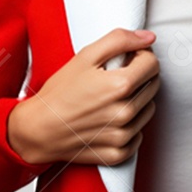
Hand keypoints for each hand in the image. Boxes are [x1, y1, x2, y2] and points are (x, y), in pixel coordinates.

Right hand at [7, 28, 161, 166]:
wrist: (38, 130)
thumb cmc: (59, 93)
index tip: (127, 59)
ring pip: (148, 108)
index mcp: (120, 86)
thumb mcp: (85, 56)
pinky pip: (138, 134)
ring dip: (137, 100)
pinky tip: (110, 119)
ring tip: (111, 98)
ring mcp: (123, 136)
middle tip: (115, 77)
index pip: (153, 64)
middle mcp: (125, 112)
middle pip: (153, 85)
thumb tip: (148, 38)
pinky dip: (129, 126)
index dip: (141, 57)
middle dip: (139, 77)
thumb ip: (120, 40)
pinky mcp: (119, 153)